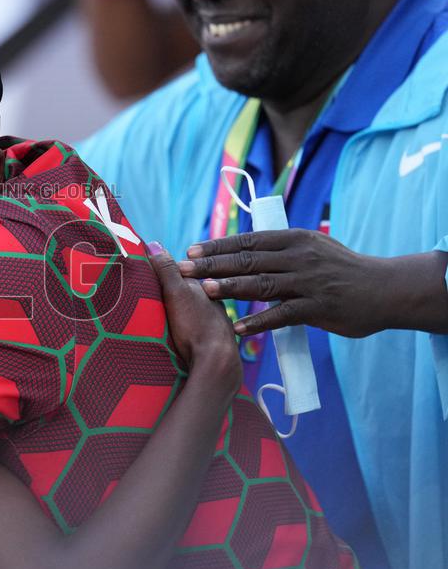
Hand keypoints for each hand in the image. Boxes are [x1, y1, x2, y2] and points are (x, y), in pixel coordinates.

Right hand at [146, 241, 240, 397]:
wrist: (217, 362)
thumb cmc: (195, 325)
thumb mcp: (176, 293)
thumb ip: (166, 270)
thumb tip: (153, 243)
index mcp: (203, 286)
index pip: (183, 272)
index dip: (167, 269)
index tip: (150, 270)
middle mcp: (212, 300)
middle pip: (192, 289)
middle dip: (178, 288)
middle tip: (155, 292)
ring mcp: (216, 320)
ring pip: (200, 308)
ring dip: (187, 309)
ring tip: (169, 314)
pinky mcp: (216, 340)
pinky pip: (202, 326)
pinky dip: (194, 325)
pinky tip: (188, 332)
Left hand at [179, 229, 389, 337]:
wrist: (384, 289)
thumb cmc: (341, 268)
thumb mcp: (311, 247)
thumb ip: (279, 249)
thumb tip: (244, 247)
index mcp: (293, 239)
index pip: (248, 240)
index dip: (218, 246)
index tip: (191, 251)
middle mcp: (298, 257)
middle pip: (248, 260)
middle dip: (213, 265)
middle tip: (184, 270)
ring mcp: (308, 282)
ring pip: (262, 284)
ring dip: (231, 287)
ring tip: (205, 291)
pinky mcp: (318, 308)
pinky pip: (283, 316)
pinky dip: (259, 322)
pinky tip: (238, 328)